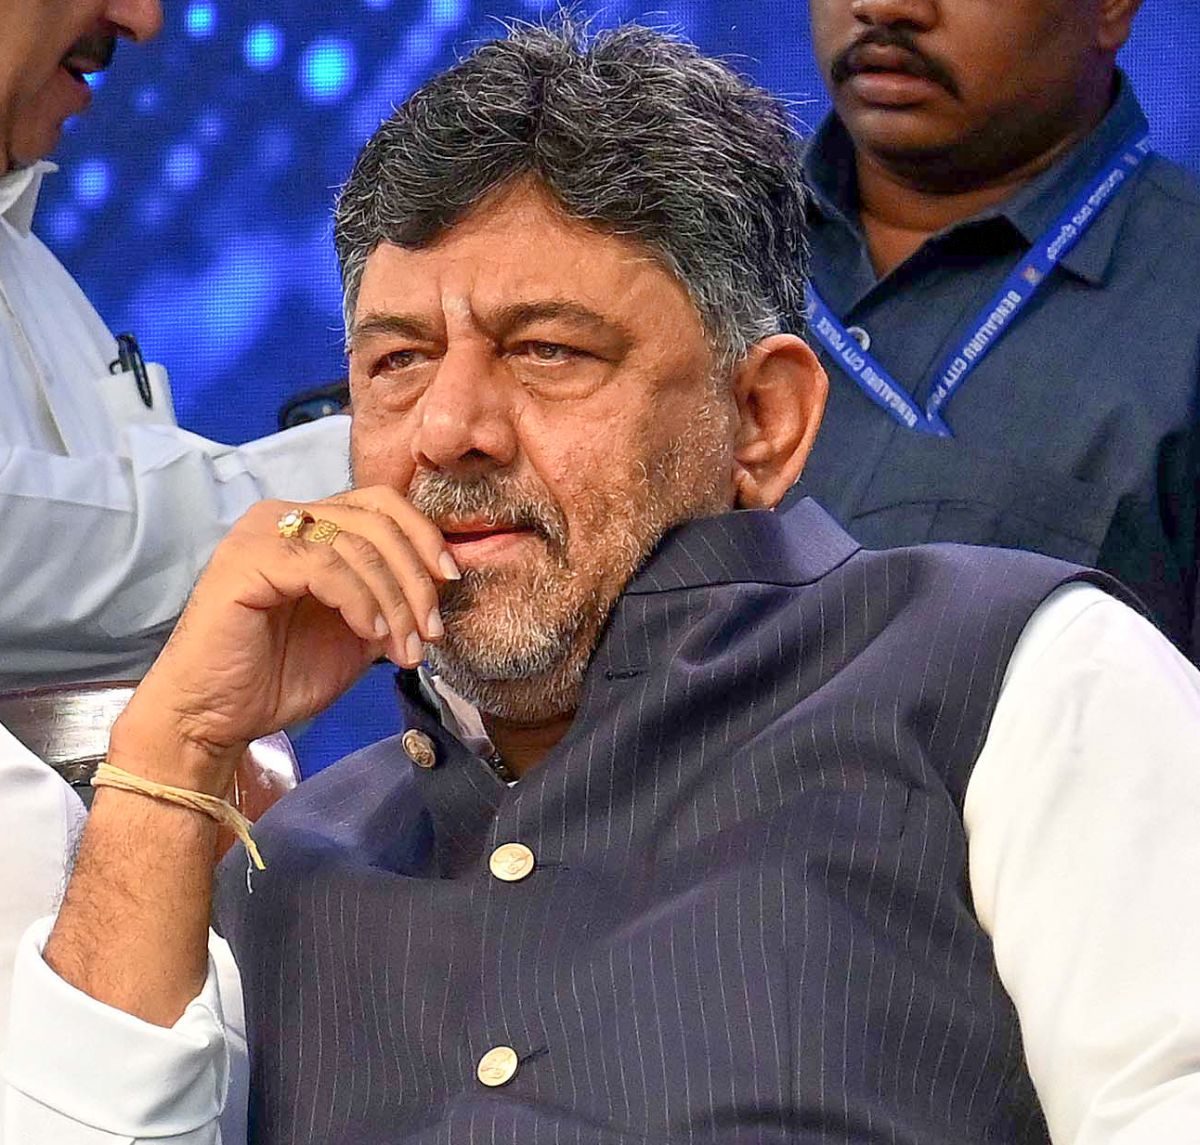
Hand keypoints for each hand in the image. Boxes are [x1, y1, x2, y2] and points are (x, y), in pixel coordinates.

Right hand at [114, 485, 458, 791]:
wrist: (215, 717)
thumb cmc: (278, 676)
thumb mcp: (357, 632)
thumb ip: (390, 599)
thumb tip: (440, 585)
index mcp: (310, 525)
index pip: (381, 503)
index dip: (423, 537)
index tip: (451, 581)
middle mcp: (283, 516)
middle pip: (377, 520)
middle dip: (417, 578)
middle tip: (431, 631)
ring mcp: (262, 533)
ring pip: (357, 545)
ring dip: (395, 601)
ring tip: (404, 648)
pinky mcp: (246, 560)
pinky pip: (324, 565)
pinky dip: (360, 600)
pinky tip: (370, 633)